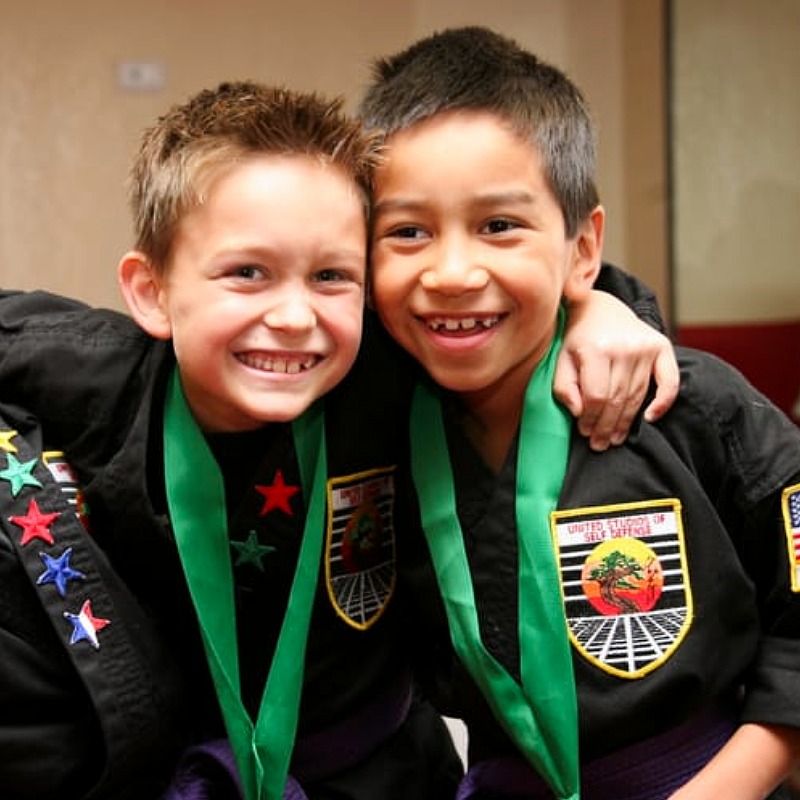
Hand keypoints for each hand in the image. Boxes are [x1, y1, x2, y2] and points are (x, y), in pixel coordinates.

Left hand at [554, 290, 678, 450]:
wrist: (600, 307)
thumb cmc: (577, 337)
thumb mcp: (560, 359)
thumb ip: (563, 386)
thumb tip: (579, 412)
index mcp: (596, 349)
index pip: (596, 396)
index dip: (590, 419)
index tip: (584, 432)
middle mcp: (624, 347)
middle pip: (617, 399)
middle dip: (607, 427)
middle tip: (600, 444)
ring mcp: (645, 347)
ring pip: (637, 395)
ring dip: (626, 421)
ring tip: (615, 438)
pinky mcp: (661, 346)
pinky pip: (669, 381)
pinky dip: (663, 402)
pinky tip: (650, 418)